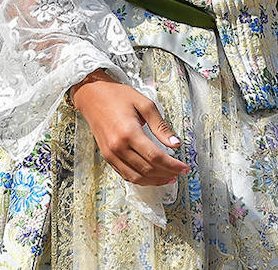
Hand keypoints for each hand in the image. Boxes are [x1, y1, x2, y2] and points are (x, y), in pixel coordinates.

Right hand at [69, 71, 189, 185]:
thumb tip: (176, 143)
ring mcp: (111, 154)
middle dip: (167, 174)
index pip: (155, 157)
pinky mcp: (107, 157)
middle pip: (147, 169)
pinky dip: (140, 179)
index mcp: (129, 133)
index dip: (172, 165)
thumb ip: (160, 126)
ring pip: (136, 177)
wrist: (92, 96)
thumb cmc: (118, 96)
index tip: (185, 168)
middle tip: (180, 173)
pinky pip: (125, 174)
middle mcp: (118, 147)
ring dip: (154, 181)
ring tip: (169, 178)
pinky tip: (151, 176)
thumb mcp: (145, 104)